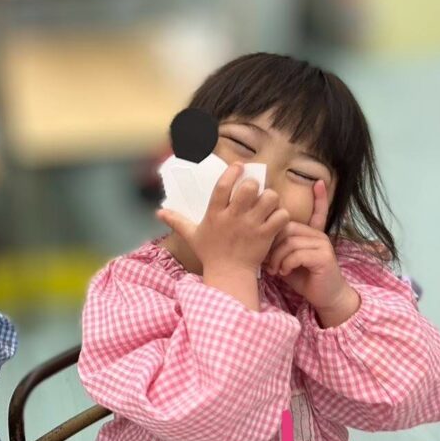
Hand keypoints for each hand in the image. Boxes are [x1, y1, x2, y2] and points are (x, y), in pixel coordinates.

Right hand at [158, 162, 289, 275]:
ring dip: (271, 198)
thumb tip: (158, 212)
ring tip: (267, 203)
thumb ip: (177, 221)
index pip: (223, 186)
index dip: (233, 172)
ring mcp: (251, 226)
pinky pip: (281, 216)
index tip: (239, 166)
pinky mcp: (266, 235)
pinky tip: (276, 218)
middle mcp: (233, 217)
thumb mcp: (192, 236)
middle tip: (254, 190)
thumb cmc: (210, 253)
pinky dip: (281, 215)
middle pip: (249, 188)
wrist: (229, 275)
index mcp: (215, 214)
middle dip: (254, 184)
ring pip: (269, 198)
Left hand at [266, 179, 358, 325]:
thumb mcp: (286, 259)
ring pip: (290, 241)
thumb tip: (260, 237)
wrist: (324, 297)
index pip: (316, 212)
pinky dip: (286, 264)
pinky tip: (285, 273)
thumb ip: (279, 246)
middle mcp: (318, 235)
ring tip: (275, 270)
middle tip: (268, 261)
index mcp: (311, 233)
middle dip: (273, 244)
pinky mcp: (323, 256)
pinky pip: (297, 254)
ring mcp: (322, 244)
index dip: (319, 198)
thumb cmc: (302, 277)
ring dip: (277, 257)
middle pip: (287, 226)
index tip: (319, 182)